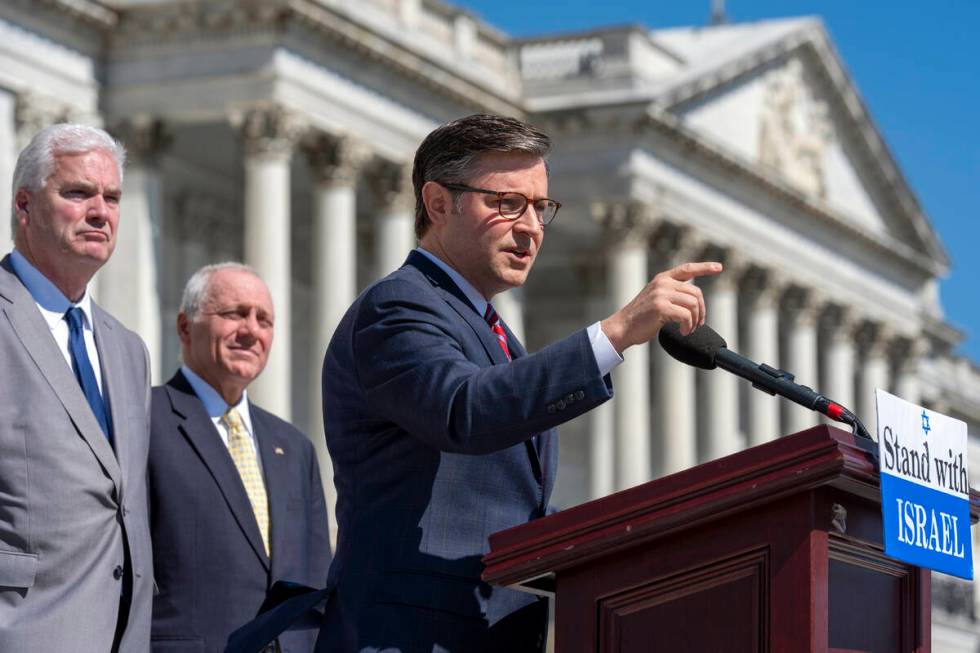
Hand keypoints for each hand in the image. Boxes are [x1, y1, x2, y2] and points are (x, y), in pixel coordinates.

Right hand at [601, 261, 722, 353]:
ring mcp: (661, 294)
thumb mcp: (656, 299)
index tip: (719, 268)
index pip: (687, 269)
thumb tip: (695, 301)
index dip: (704, 268)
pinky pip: (686, 316)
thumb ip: (672, 294)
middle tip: (697, 324)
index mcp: (662, 279)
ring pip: (693, 304)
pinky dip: (688, 326)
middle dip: (701, 310)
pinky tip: (683, 332)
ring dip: (695, 320)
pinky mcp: (661, 307)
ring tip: (688, 329)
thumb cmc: (640, 318)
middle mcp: (663, 283)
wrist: (622, 327)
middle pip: (696, 293)